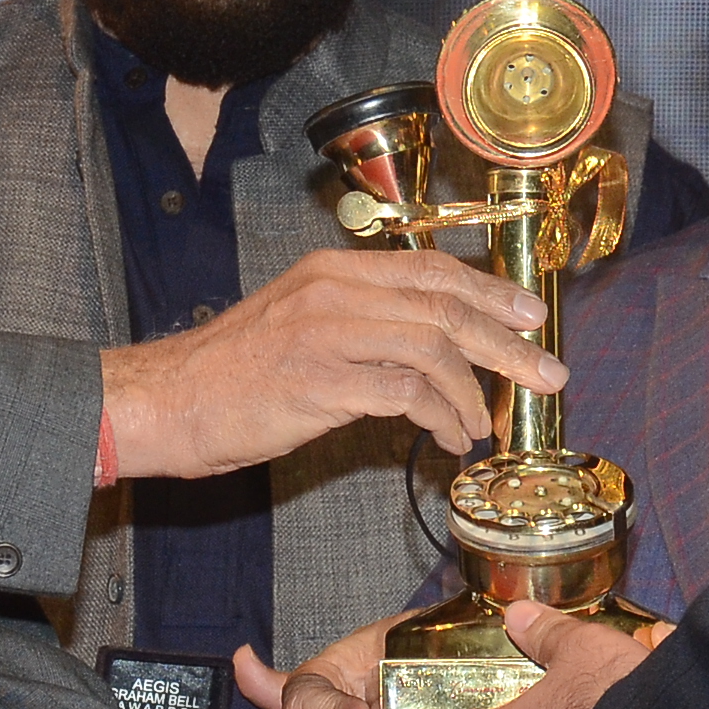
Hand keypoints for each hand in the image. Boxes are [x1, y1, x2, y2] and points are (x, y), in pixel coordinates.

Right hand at [101, 249, 558, 479]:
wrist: (163, 402)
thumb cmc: (228, 374)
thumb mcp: (296, 324)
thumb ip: (357, 323)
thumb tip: (425, 351)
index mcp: (331, 270)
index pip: (431, 270)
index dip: (489, 292)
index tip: (529, 316)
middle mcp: (334, 292)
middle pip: (445, 305)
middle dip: (506, 340)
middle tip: (546, 370)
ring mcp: (328, 334)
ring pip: (435, 347)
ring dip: (475, 391)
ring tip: (485, 424)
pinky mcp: (321, 382)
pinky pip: (407, 394)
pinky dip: (441, 417)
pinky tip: (448, 438)